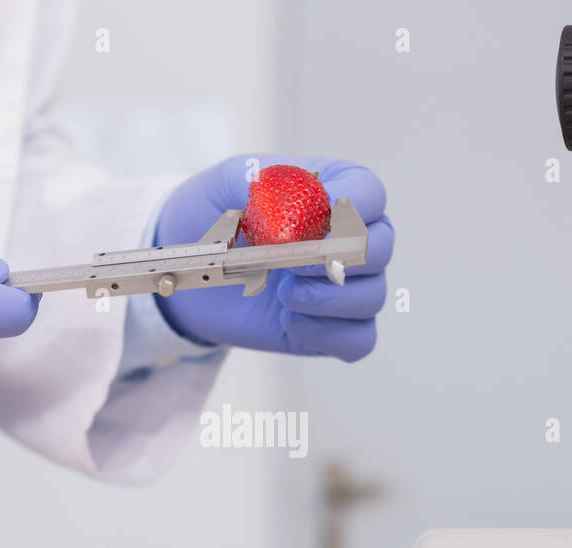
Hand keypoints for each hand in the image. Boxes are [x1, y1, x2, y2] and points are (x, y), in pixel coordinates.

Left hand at [153, 154, 391, 360]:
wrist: (191, 268)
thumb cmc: (216, 216)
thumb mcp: (226, 184)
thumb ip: (261, 183)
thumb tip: (292, 205)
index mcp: (336, 191)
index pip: (369, 195)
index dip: (349, 209)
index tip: (308, 221)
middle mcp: (351, 239)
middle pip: (380, 248)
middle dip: (336, 258)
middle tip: (291, 262)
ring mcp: (345, 287)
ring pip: (372, 297)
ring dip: (328, 299)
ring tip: (284, 295)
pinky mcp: (332, 328)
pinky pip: (358, 340)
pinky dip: (328, 335)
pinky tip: (290, 322)